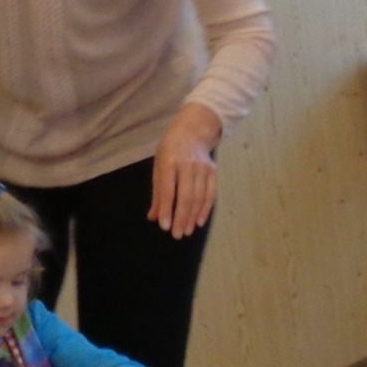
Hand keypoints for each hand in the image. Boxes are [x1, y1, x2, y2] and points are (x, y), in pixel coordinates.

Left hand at [149, 102, 221, 236]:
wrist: (193, 132)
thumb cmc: (171, 150)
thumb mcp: (159, 166)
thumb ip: (158, 192)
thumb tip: (154, 216)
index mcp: (169, 162)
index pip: (168, 190)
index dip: (167, 209)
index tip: (164, 226)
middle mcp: (187, 165)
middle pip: (186, 197)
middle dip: (181, 218)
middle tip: (177, 234)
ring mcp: (203, 169)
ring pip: (198, 198)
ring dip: (192, 217)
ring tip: (186, 231)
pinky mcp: (213, 173)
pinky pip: (210, 195)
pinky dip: (205, 210)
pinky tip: (199, 222)